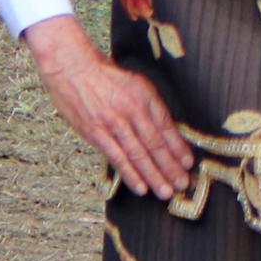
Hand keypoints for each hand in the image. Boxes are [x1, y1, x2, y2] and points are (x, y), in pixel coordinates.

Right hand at [29, 17, 191, 194]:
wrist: (72, 69)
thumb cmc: (106, 76)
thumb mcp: (136, 84)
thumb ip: (152, 107)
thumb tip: (169, 132)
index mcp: (144, 98)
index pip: (166, 128)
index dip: (178, 148)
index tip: (188, 164)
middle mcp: (131, 111)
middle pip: (155, 145)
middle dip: (170, 167)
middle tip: (182, 184)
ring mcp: (113, 124)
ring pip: (138, 155)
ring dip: (154, 176)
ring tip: (165, 192)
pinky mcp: (96, 133)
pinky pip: (117, 158)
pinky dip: (130, 174)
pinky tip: (141, 187)